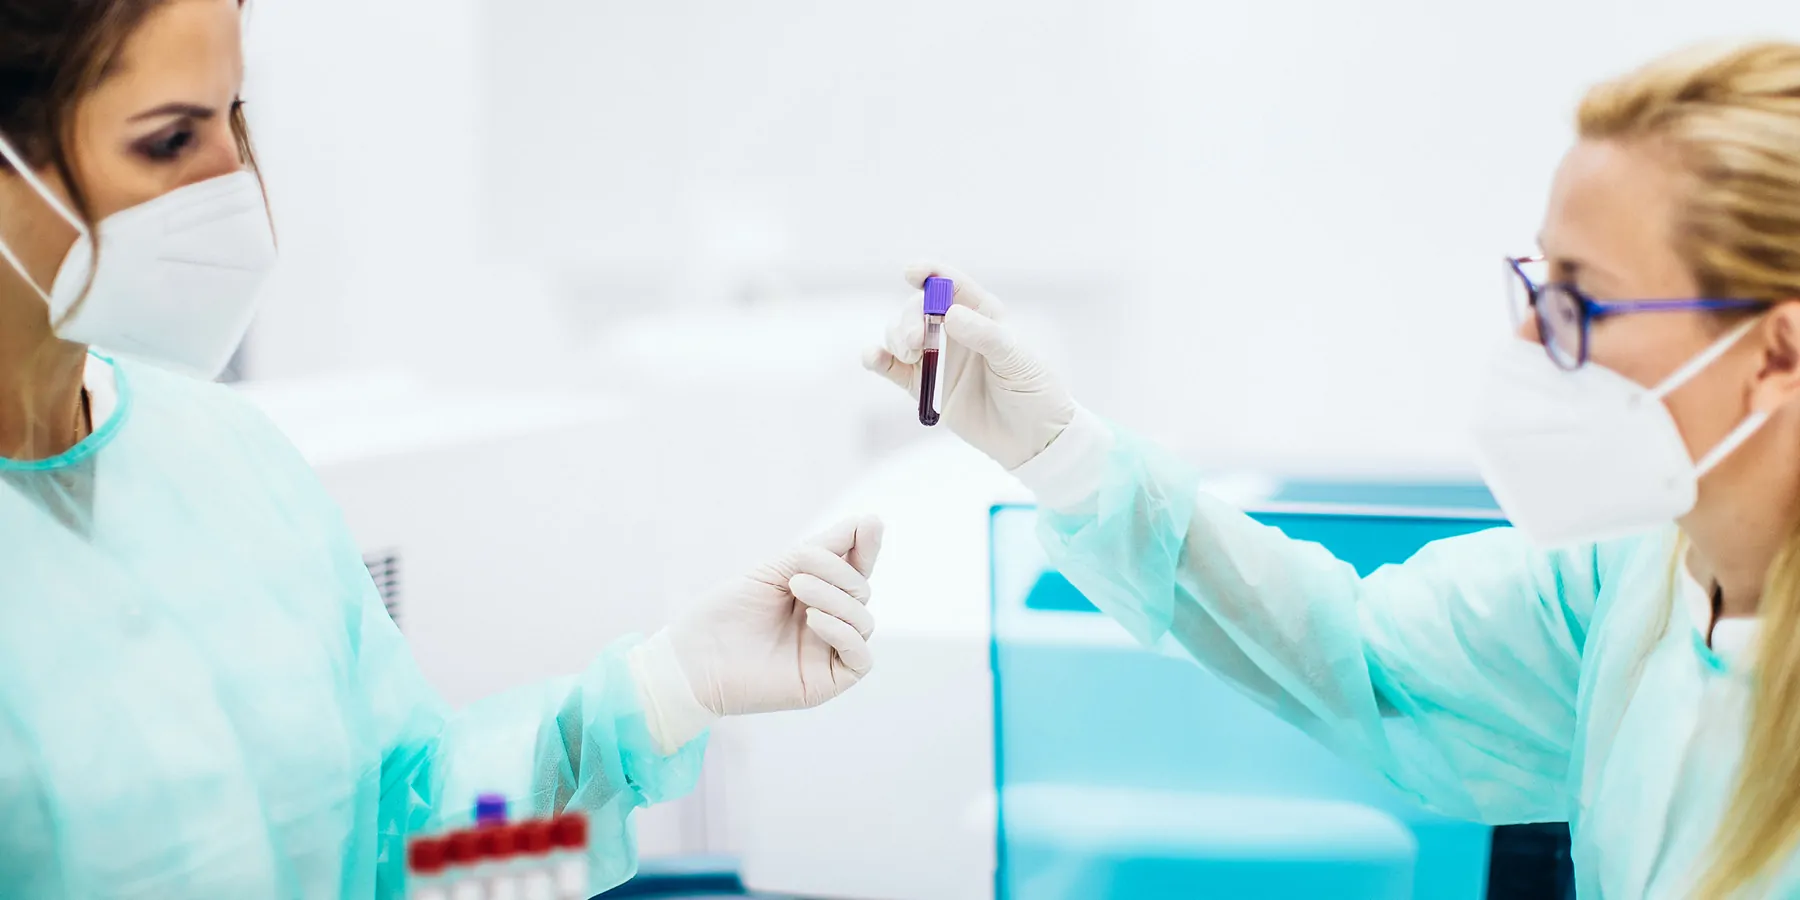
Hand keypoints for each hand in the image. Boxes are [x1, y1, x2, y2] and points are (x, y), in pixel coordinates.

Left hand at [667, 516, 883, 716]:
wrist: (693, 658)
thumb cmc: (726, 613)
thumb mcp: (772, 570)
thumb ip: (818, 550)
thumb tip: (866, 523)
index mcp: (816, 593)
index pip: (854, 568)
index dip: (866, 546)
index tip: (870, 524)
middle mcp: (828, 620)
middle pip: (861, 590)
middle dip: (838, 573)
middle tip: (798, 573)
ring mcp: (829, 651)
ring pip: (863, 620)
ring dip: (836, 598)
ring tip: (798, 588)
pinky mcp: (828, 680)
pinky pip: (860, 657)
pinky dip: (843, 633)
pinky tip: (814, 620)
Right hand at [863, 262, 1077, 469]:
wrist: (1032, 439)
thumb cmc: (1034, 390)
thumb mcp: (1017, 359)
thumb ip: (985, 335)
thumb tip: (949, 314)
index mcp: (982, 313)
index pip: (951, 284)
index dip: (929, 273)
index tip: (911, 273)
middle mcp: (954, 330)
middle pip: (918, 309)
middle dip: (910, 318)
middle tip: (915, 342)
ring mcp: (936, 357)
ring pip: (900, 334)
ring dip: (895, 338)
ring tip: (909, 356)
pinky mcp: (922, 386)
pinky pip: (891, 367)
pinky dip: (877, 359)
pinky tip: (872, 357)